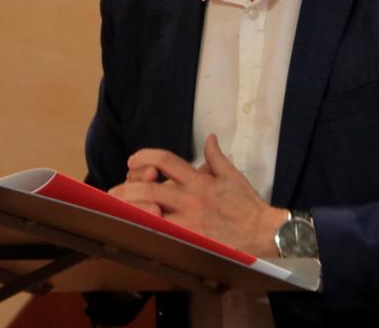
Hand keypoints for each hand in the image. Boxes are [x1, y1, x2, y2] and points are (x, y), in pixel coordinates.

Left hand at [108, 134, 287, 256]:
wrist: (264, 232)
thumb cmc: (247, 205)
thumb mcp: (232, 175)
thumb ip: (216, 156)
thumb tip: (210, 138)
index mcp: (199, 180)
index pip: (166, 160)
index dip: (145, 156)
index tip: (133, 161)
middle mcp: (191, 198)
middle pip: (150, 189)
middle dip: (128, 188)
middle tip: (114, 192)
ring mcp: (189, 221)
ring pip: (151, 214)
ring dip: (131, 211)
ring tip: (117, 210)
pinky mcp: (191, 241)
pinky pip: (162, 235)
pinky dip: (146, 231)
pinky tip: (133, 230)